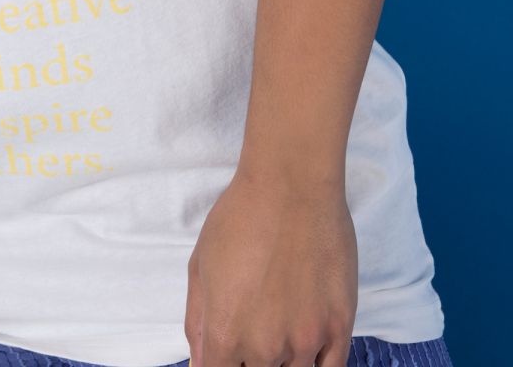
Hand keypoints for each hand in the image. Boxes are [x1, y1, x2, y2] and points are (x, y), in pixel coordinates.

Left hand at [185, 167, 357, 366]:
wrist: (291, 186)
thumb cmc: (240, 217)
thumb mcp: (200, 266)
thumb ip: (197, 323)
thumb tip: (199, 364)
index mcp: (225, 334)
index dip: (219, 366)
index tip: (225, 354)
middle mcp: (265, 348)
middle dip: (249, 361)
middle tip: (255, 327)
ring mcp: (305, 341)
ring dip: (282, 362)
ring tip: (278, 324)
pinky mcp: (338, 328)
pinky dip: (315, 365)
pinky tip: (306, 350)